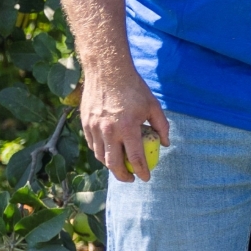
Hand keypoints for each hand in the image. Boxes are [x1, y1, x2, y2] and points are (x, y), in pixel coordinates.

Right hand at [82, 67, 170, 182]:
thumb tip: (164, 143)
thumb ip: (161, 126)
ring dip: (110, 165)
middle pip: (113, 163)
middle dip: (123, 175)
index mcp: (127, 128)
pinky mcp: (85, 124)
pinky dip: (100, 152)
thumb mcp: (153, 106)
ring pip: (100, 156)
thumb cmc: (134, 88)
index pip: (135, 157)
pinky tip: (108, 152)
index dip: (142, 171)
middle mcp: (109, 131)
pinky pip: (92, 145)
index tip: (146, 178)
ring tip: (120, 167)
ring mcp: (94, 128)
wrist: (108, 71)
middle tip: (131, 179)